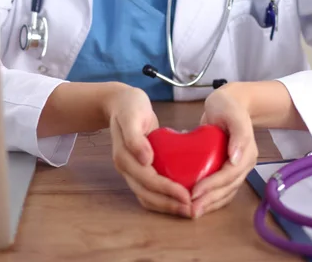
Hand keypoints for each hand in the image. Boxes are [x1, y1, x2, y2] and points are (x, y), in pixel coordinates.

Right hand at [108, 86, 191, 217]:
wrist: (120, 102)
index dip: (166, 190)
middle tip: (191, 209)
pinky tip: (179, 198)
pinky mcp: (139, 169)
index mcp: (124, 156)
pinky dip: (163, 198)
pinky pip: (149, 190)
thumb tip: (145, 160)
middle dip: (169, 204)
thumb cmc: (129, 106)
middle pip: (146, 194)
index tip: (186, 196)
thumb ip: (134, 137)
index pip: (147, 180)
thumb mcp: (130, 115)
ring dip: (166, 206)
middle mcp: (127, 168)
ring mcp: (132, 170)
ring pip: (147, 196)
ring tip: (187, 209)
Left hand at [190, 84, 257, 218]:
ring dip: (209, 204)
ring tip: (192, 212)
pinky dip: (209, 197)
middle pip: (227, 188)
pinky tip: (195, 202)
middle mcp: (243, 164)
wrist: (227, 102)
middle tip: (190, 210)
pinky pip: (220, 188)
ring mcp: (235, 168)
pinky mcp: (226, 169)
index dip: (212, 185)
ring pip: (224, 192)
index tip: (194, 192)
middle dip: (209, 201)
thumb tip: (236, 159)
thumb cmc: (228, 106)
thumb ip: (238, 133)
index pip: (229, 175)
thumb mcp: (232, 113)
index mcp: (247, 153)